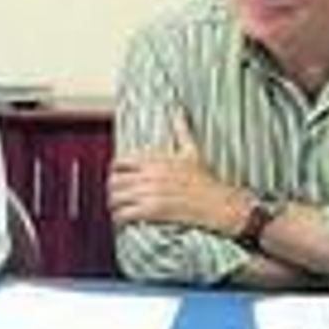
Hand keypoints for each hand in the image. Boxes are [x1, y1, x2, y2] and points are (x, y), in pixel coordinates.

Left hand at [108, 111, 244, 232]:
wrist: (215, 202)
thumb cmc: (204, 179)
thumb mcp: (191, 150)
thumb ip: (181, 129)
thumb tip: (178, 110)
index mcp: (155, 160)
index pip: (121, 161)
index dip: (115, 169)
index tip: (116, 175)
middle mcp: (149, 176)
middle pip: (114, 180)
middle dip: (112, 188)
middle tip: (115, 193)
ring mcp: (149, 193)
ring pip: (116, 197)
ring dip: (113, 203)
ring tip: (117, 206)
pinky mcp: (151, 210)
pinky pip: (124, 213)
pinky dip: (119, 217)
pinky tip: (123, 218)